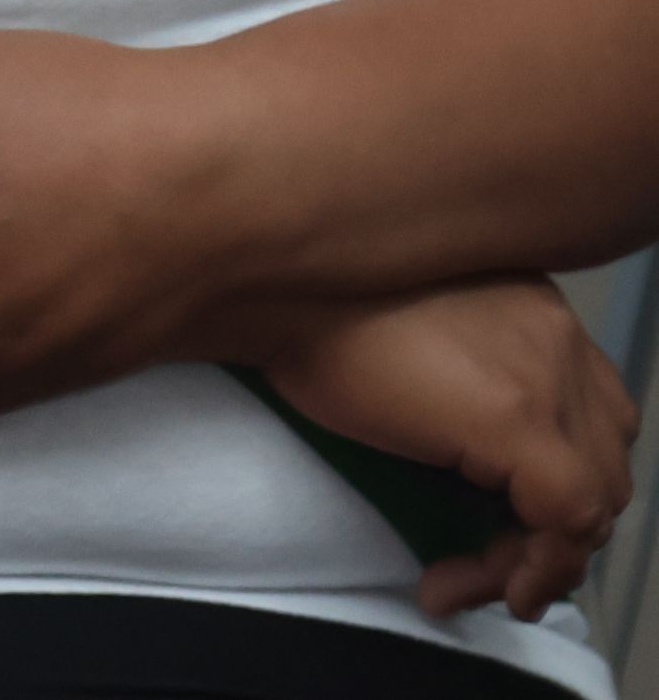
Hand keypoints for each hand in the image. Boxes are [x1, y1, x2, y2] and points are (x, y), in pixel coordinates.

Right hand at [263, 280, 636, 622]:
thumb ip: (461, 376)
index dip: (555, 480)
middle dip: (552, 528)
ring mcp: (548, 376)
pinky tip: (466, 584)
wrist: (264, 285)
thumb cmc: (305, 309)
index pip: (590, 414)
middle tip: (476, 560)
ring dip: (541, 557)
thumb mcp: (408, 338)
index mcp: (533, 308)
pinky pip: (567, 521)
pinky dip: (533, 569)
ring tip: (467, 581)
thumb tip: (462, 461)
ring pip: (595, 499)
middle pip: (604, 460)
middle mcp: (558, 335)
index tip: (487, 520)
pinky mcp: (520, 421)